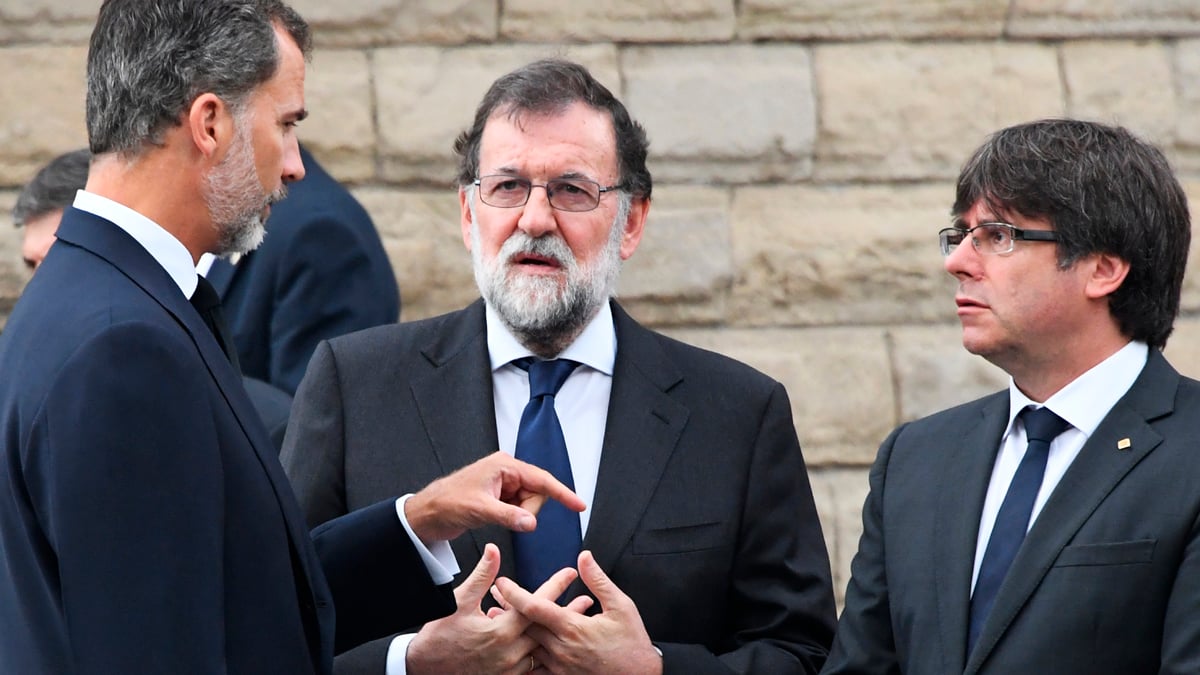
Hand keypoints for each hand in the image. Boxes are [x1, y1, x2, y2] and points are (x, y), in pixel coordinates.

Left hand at [405, 451, 585, 543]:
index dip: (562, 493)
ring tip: (494, 516)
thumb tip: (532, 523)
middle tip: (505, 516)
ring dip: (518, 515)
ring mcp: (503, 484)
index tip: (579, 505)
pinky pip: (518, 509)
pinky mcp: (499, 496)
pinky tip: (495, 517)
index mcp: (504, 465)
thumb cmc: (447, 502)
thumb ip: (509, 516)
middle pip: (536, 494)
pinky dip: (513, 517)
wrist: (427, 513)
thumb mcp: (480, 510)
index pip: (541, 480)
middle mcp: (506, 471)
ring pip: (528, 504)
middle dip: (527, 510)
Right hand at [407, 543, 581, 674]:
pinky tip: (556, 646)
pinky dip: (545, 654)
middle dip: (568, 613)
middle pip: (547, 629)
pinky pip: (533, 667)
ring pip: (543, 649)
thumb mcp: (460, 600)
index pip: (535, 604)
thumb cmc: (440, 634)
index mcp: (500, 630)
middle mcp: (509, 652)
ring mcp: (509, 668)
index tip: (570, 573)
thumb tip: (493, 550)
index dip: (554, 587)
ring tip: (580, 623)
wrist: (426, 668)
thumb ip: (482, 576)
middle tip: (587, 600)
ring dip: (560, 634)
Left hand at [495, 551, 662, 674]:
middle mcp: (561, 648)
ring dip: (511, 631)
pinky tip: (514, 647)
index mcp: (572, 628)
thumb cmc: (632, 644)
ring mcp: (559, 666)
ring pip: (526, 646)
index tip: (501, 583)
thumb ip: (598, 581)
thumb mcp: (621, 606)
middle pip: (524, 626)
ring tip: (495, 616)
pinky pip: (535, 668)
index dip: (514, 594)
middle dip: (506, 609)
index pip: (535, 608)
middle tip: (493, 595)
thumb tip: (584, 557)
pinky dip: (523, 655)